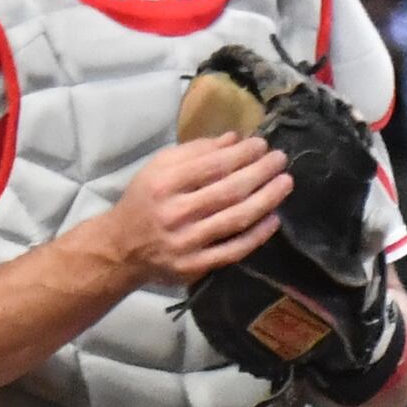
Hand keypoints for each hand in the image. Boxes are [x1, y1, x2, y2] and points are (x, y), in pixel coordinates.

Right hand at [100, 128, 289, 286]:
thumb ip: (195, 152)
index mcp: (164, 183)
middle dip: (260, 173)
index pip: (212, 166)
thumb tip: (235, 139)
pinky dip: (257, 235)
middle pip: (228, 191)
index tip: (262, 145)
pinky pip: (233, 250)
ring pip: (235, 220)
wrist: (121, 249)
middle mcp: (175, 213)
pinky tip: (274, 218)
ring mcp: (186, 243)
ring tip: (285, 183)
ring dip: (266, 200)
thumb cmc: (144, 201)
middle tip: (281, 160)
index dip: (242, 154)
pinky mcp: (195, 267)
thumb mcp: (159, 168)